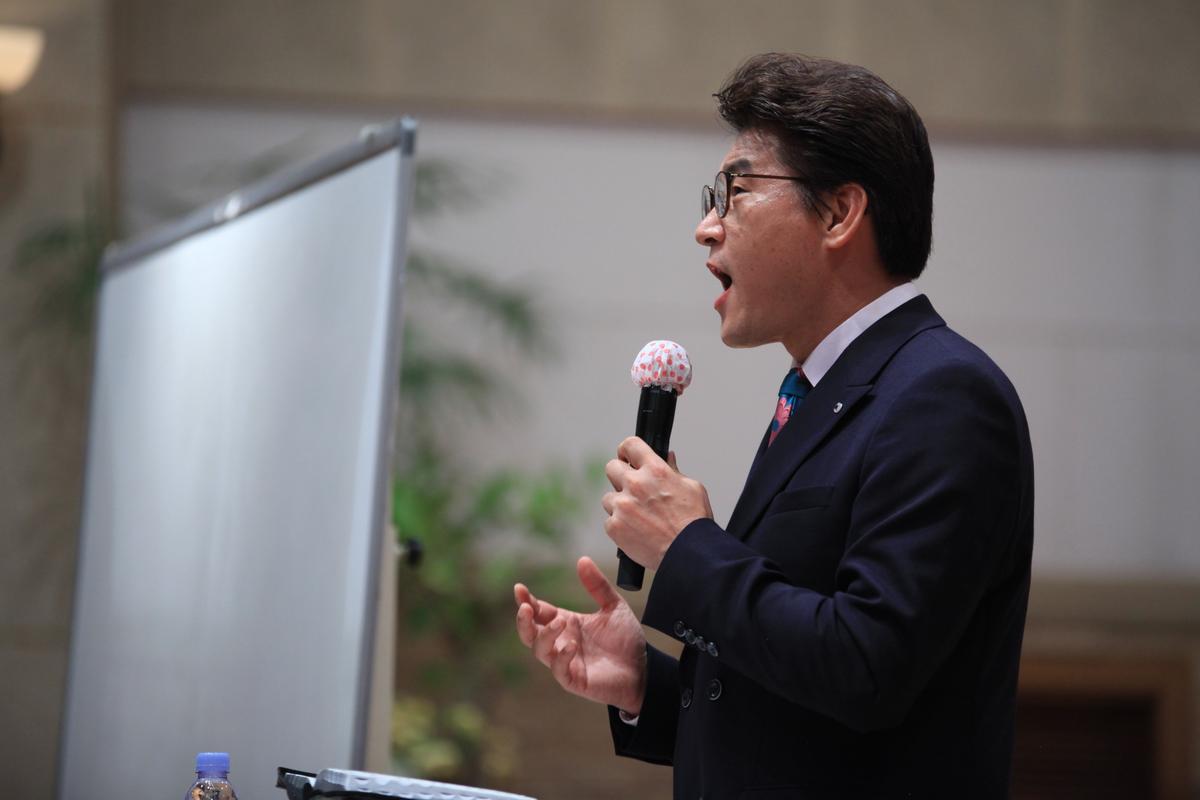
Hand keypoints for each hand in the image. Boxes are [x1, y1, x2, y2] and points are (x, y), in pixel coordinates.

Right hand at [514, 556, 647, 714]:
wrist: (644, 668)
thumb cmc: (626, 639)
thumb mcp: (613, 606)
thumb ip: (597, 585)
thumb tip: (582, 559)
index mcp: (567, 623)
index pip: (539, 612)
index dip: (527, 601)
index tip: (519, 588)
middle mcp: (561, 642)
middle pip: (530, 633)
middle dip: (523, 621)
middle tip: (525, 608)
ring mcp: (565, 662)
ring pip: (540, 650)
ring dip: (545, 635)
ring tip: (560, 622)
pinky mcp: (574, 680)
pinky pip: (559, 670)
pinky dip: (561, 657)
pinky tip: (572, 645)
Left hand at [601, 438, 713, 570]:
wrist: (689, 554)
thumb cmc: (694, 523)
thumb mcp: (692, 488)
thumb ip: (674, 470)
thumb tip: (668, 457)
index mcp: (655, 470)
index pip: (631, 445)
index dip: (627, 450)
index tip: (627, 457)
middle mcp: (635, 484)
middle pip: (611, 467)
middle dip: (620, 476)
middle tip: (631, 488)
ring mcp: (623, 506)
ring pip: (609, 497)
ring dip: (619, 504)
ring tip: (638, 517)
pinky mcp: (615, 526)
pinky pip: (609, 520)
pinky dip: (619, 526)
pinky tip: (636, 531)